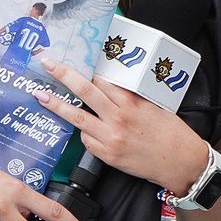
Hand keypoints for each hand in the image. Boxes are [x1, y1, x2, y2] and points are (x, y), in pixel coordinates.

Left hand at [36, 58, 206, 195]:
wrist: (179, 161)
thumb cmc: (171, 132)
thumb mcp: (154, 106)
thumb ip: (131, 97)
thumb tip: (110, 87)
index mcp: (132, 101)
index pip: (102, 80)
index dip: (85, 69)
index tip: (72, 59)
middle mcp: (119, 117)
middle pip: (85, 91)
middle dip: (64, 75)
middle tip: (48, 64)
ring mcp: (111, 137)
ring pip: (77, 117)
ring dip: (57, 105)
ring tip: (41, 95)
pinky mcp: (108, 155)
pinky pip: (87, 140)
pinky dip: (84, 133)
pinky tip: (88, 131)